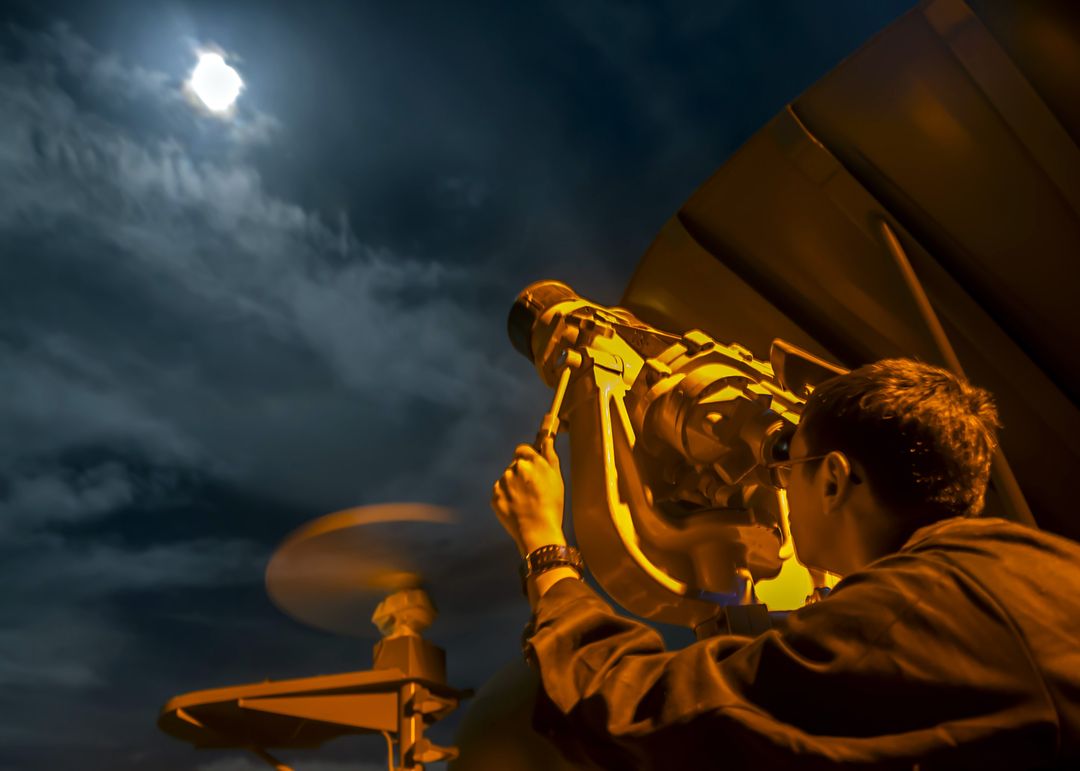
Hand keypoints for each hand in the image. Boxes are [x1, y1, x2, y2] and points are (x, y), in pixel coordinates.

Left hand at [491, 437, 565, 556]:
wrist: (538, 531)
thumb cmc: (552, 505)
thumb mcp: (557, 478)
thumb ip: (549, 455)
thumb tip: (546, 438)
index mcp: (532, 461)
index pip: (522, 449)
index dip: (527, 457)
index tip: (531, 467)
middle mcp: (515, 468)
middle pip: (515, 465)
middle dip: (522, 473)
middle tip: (532, 490)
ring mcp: (503, 482)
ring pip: (507, 479)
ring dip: (513, 486)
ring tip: (526, 502)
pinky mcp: (494, 496)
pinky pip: (500, 492)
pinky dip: (506, 498)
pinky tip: (517, 508)